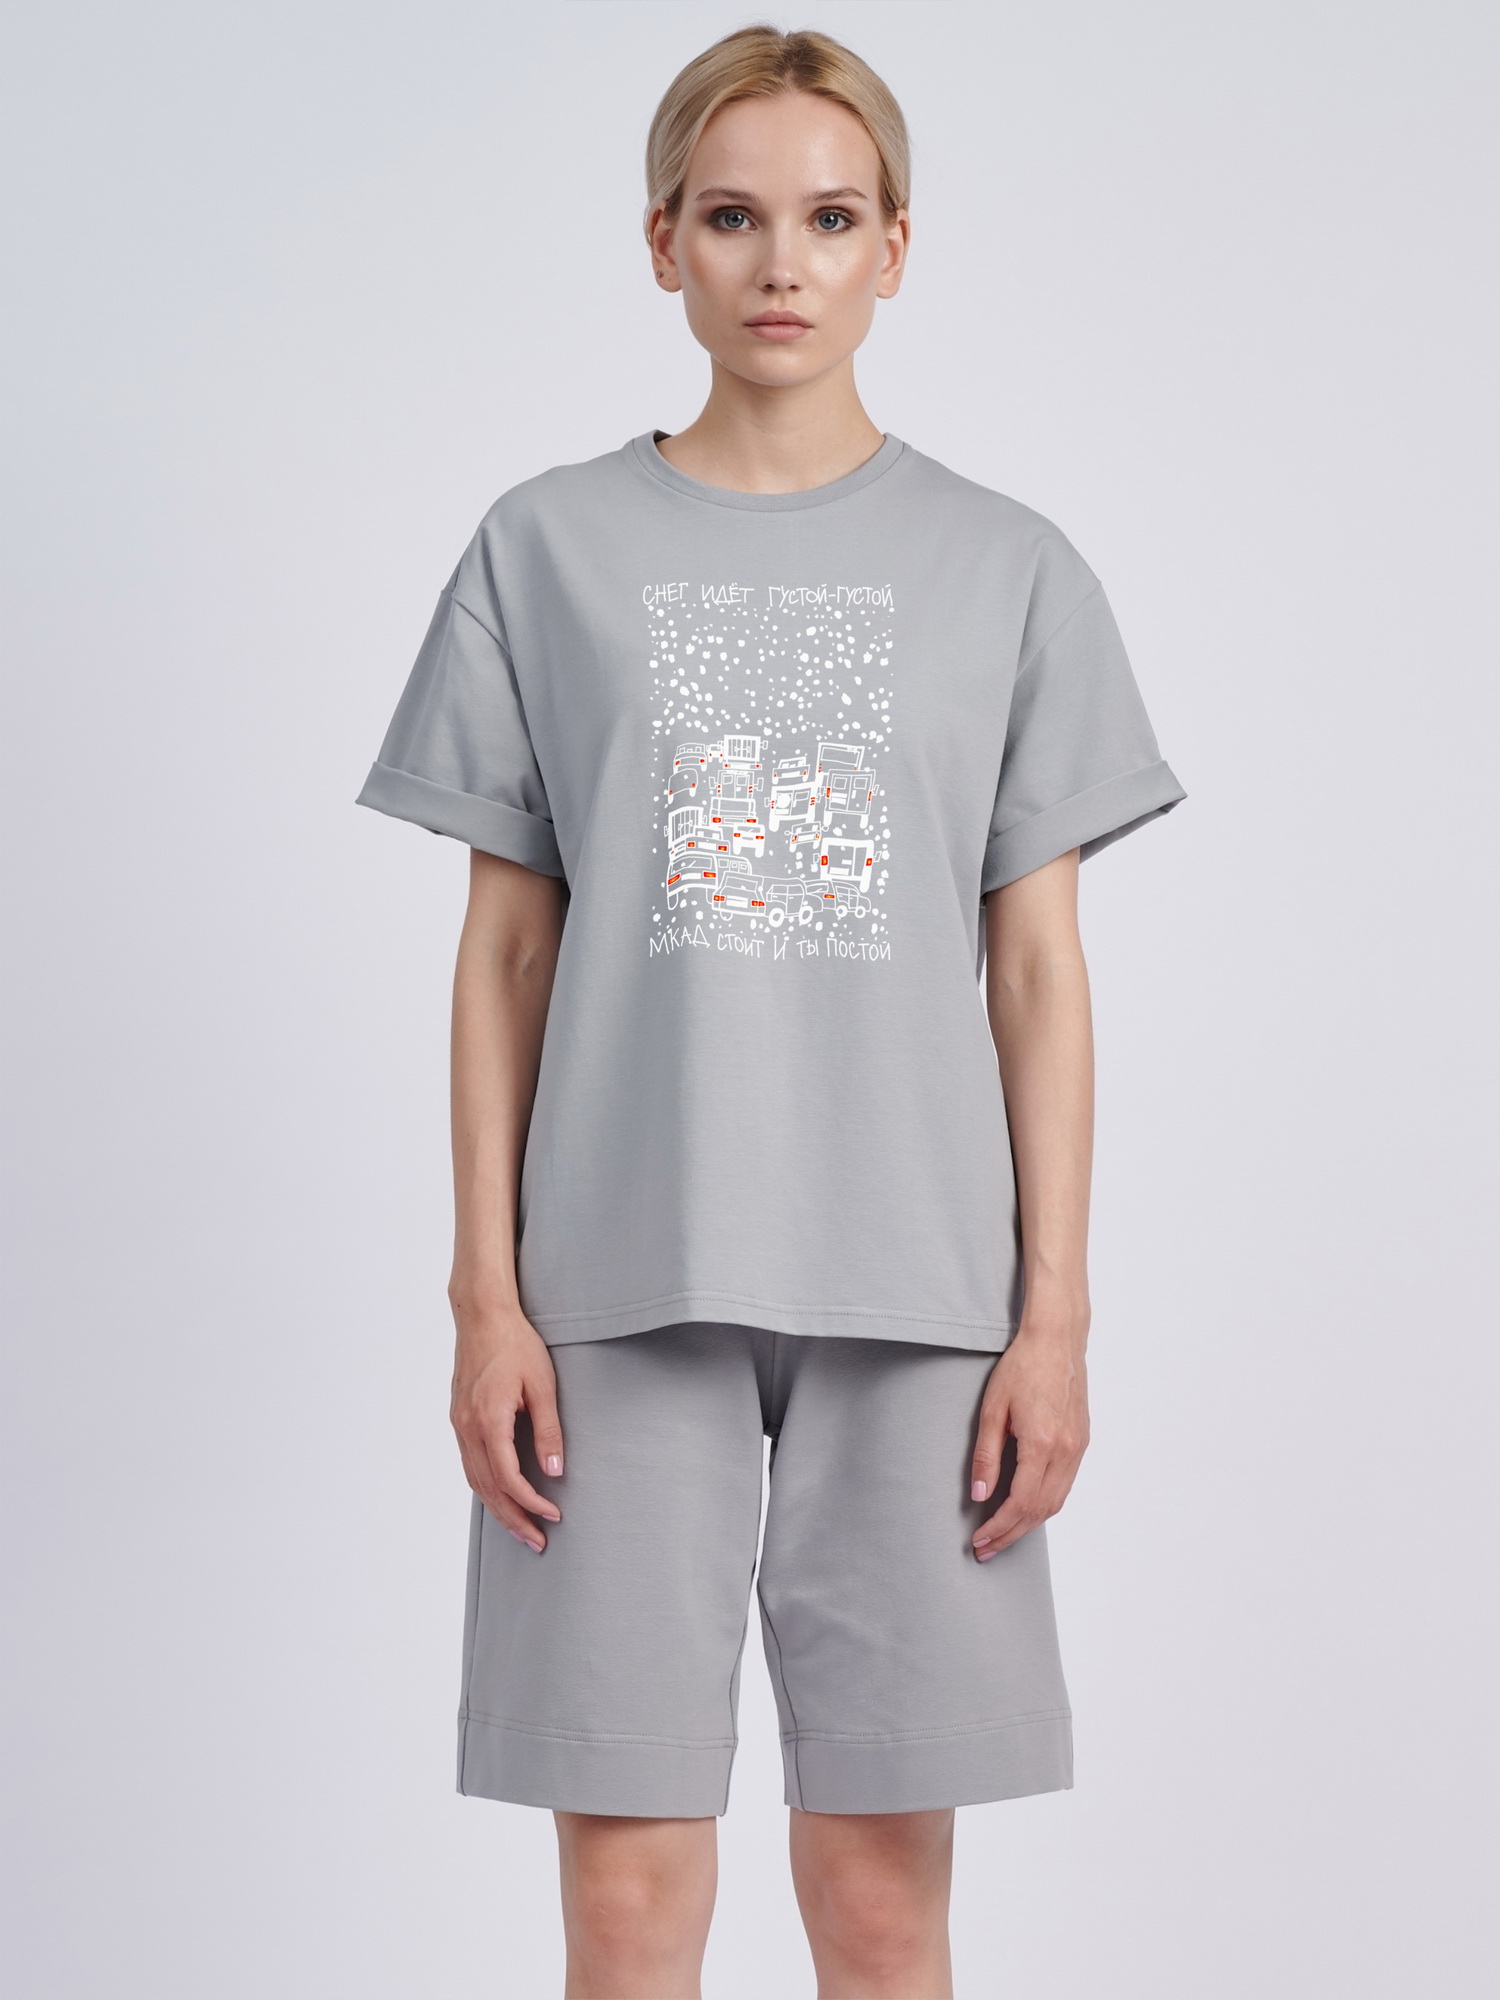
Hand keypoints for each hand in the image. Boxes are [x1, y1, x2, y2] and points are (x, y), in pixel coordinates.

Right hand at [449, 1298, 564, 1552]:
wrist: (482, 1316)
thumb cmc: (516, 1344)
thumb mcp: (543, 1385)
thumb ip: (549, 1430)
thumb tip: (556, 1471)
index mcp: (488, 1420)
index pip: (508, 1478)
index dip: (530, 1503)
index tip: (553, 1515)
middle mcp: (467, 1428)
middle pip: (488, 1488)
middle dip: (513, 1519)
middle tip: (537, 1541)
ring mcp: (459, 1424)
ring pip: (475, 1480)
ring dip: (498, 1508)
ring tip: (521, 1529)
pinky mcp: (458, 1419)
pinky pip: (469, 1464)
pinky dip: (485, 1487)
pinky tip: (500, 1497)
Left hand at [970, 1322, 1089, 1559]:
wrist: (1056, 1340)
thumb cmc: (1021, 1367)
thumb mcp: (992, 1409)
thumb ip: (986, 1455)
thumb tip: (979, 1495)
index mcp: (1042, 1443)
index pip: (1020, 1503)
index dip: (999, 1527)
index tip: (979, 1540)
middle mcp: (1066, 1451)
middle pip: (1040, 1511)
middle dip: (1011, 1534)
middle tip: (986, 1550)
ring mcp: (1078, 1448)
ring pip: (1056, 1502)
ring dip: (1029, 1524)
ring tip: (1003, 1535)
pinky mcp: (1082, 1442)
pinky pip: (1064, 1485)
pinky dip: (1045, 1504)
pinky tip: (1026, 1509)